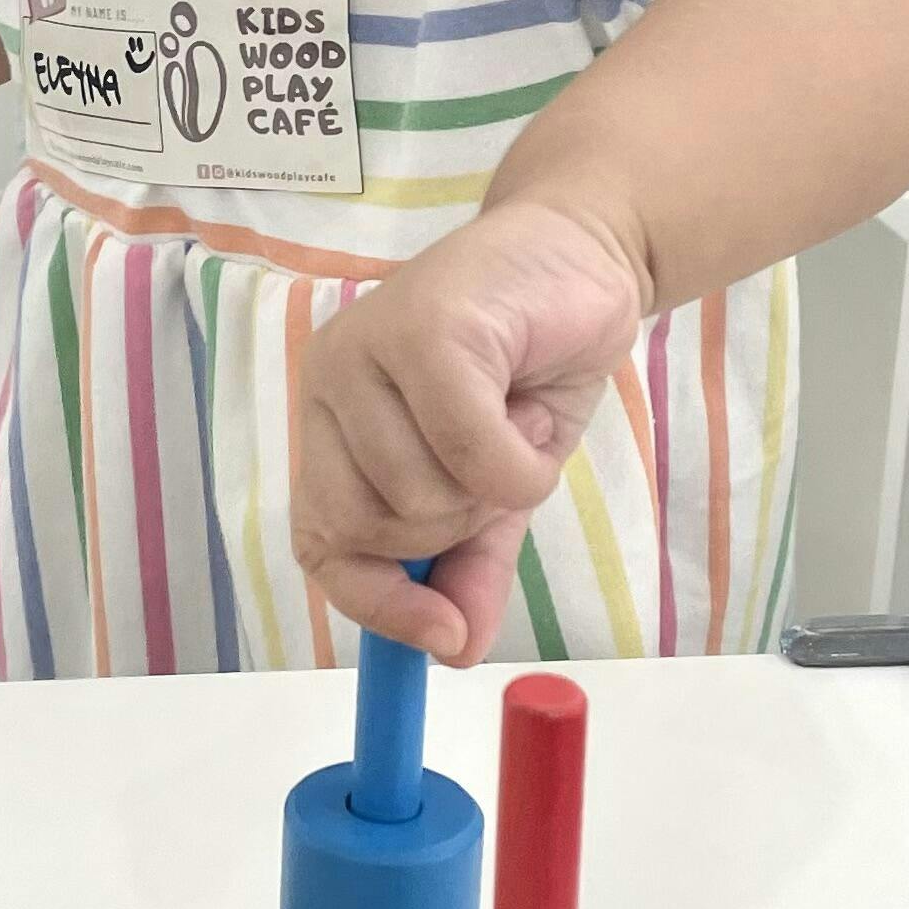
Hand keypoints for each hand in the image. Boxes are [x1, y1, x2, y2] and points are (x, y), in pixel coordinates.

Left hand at [293, 200, 647, 664]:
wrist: (585, 257)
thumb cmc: (530, 367)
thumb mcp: (498, 488)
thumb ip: (470, 567)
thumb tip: (454, 651)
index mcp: (331, 423)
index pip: (323, 544)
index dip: (376, 604)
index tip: (442, 639)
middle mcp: (331, 384)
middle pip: (371, 529)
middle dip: (454, 526)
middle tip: (498, 464)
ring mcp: (367, 352)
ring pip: (420, 496)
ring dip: (498, 483)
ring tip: (517, 416)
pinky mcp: (424, 330)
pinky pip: (470, 455)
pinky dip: (524, 460)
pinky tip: (536, 409)